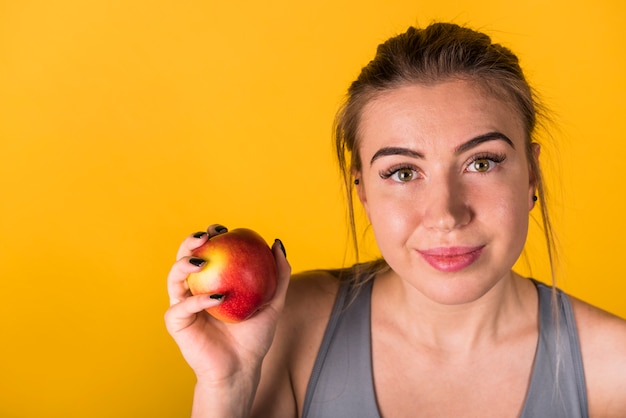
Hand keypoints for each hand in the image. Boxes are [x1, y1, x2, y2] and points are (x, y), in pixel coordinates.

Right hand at [164, 224, 290, 386]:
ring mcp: (182, 304)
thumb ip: (278, 275)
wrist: (241, 369)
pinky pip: (182, 307)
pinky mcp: (177, 323)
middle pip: (184, 257)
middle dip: (190, 242)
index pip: (207, 251)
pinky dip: (198, 300)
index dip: (211, 235)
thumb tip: (276, 243)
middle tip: (206, 236)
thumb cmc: (255, 337)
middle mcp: (193, 288)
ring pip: (174, 277)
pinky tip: (217, 296)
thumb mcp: (273, 302)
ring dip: (184, 264)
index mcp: (211, 280)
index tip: (226, 229)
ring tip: (202, 260)